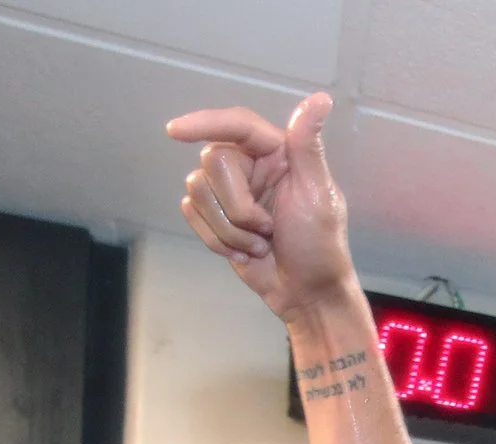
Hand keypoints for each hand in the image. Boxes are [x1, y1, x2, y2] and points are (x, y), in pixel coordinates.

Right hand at [166, 94, 357, 320]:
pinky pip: (192, 214)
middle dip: (238, 206)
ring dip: (230, 230)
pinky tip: (245, 252)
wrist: (306, 293)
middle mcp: (251, 166)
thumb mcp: (319, 194)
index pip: (237, 125)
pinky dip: (217, 240)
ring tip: (261, 244)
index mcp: (278, 152)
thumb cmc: (320, 245)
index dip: (205, 123)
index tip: (175, 131)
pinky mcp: (216, 217)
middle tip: (268, 229)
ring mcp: (231, 192)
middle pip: (213, 163)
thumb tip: (320, 99)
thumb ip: (308, 146)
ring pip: (198, 191)